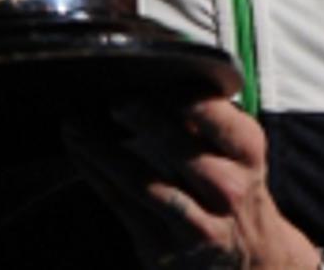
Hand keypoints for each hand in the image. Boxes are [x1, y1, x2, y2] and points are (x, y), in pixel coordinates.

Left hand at [65, 98, 321, 268]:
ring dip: (104, 151)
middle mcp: (229, 189)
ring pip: (144, 183)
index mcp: (246, 152)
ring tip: (76, 125)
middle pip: (180, 150)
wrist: (247, 254)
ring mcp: (198, 223)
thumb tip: (155, 71)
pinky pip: (123, 205)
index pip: (218, 119)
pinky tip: (79, 152)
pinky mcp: (165, 246)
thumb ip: (204, 113)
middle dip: (144, 121)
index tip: (154, 76)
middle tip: (115, 98)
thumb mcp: (234, 147)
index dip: (184, 99)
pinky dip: (97, 175)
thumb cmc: (229, 182)